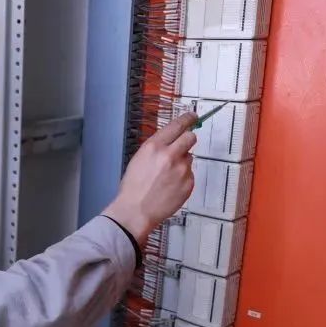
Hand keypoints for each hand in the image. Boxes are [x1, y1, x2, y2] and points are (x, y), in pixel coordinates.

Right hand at [103, 112, 196, 245]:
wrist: (135, 210)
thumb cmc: (133, 187)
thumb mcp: (138, 159)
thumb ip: (156, 148)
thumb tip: (171, 141)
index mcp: (154, 146)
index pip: (178, 125)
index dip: (188, 119)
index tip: (193, 116)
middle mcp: (170, 155)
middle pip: (190, 137)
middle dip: (187, 140)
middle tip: (181, 147)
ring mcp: (182, 170)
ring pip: (189, 158)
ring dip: (182, 163)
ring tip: (166, 176)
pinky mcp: (189, 183)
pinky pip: (189, 175)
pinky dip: (182, 179)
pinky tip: (169, 187)